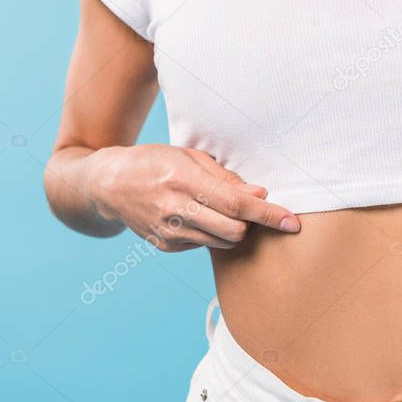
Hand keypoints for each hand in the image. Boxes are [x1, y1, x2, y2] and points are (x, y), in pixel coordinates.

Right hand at [87, 144, 299, 251]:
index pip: (236, 204)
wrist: (109, 184)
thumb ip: (226, 177)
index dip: (268, 214)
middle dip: (251, 225)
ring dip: (233, 230)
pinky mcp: (165, 245)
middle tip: (252, 210)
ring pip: (222, 243)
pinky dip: (211, 234)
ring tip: (224, 211)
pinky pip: (203, 245)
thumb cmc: (155, 161)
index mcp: (184, 180)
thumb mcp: (190, 156)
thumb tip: (260, 194)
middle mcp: (175, 209)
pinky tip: (199, 217)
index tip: (292, 221)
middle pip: (234, 231)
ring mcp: (168, 232)